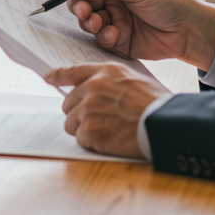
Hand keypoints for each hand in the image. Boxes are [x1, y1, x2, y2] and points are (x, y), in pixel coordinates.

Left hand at [44, 63, 170, 158]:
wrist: (166, 125)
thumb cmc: (156, 105)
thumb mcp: (134, 80)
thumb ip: (109, 81)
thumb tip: (92, 88)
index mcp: (105, 72)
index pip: (73, 71)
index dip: (58, 75)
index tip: (48, 77)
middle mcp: (92, 87)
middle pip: (69, 103)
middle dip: (80, 113)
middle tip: (101, 120)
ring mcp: (89, 109)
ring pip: (71, 123)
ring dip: (85, 129)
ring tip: (109, 130)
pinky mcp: (89, 130)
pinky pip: (81, 139)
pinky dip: (93, 143)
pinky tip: (111, 140)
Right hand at [55, 0, 214, 69]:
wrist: (192, 32)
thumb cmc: (170, 1)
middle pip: (84, 0)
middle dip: (79, 5)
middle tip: (83, 12)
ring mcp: (116, 18)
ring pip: (89, 20)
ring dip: (90, 22)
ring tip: (100, 24)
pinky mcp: (119, 39)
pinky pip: (101, 38)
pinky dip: (104, 37)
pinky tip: (115, 35)